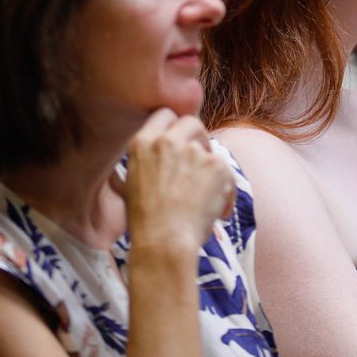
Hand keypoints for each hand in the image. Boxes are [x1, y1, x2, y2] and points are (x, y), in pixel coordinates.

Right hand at [114, 109, 235, 253]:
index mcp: (142, 143)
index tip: (180, 140)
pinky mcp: (216, 165)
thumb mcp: (130, 185)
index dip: (175, 126)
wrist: (164, 242)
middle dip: (198, 137)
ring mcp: (193, 151)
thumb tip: (144, 163)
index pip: (164, 114)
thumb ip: (143, 164)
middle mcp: (167, 141)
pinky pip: (226, 172)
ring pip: (210, 152)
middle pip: (191, 122)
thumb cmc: (144, 223)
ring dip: (210, 172)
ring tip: (204, 202)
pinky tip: (217, 211)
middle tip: (199, 160)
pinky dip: (226, 191)